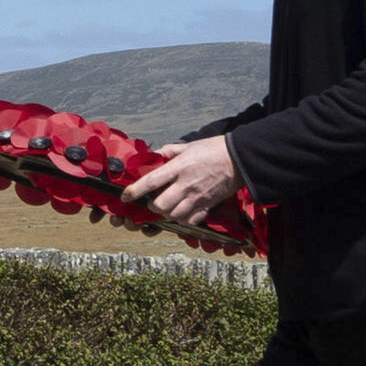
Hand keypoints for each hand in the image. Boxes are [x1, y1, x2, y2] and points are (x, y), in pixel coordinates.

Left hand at [124, 134, 242, 225]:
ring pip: (173, 215)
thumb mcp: (188, 145)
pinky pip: (190, 220)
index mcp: (179, 167)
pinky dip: (183, 219)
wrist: (239, 159)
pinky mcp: (208, 205)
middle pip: (160, 205)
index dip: (135, 190)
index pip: (151, 181)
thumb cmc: (213, 149)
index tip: (125, 196)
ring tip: (167, 206)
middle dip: (152, 206)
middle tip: (153, 201)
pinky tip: (182, 212)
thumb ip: (169, 151)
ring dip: (166, 213)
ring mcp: (197, 197)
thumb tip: (155, 156)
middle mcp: (186, 185)